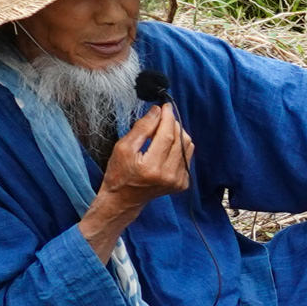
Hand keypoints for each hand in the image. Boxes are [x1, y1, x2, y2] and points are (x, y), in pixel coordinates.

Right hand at [79, 106, 193, 260]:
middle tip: (162, 116)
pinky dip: (179, 147)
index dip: (167, 117)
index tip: (165, 106)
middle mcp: (168, 176)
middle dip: (172, 123)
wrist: (124, 199)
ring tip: (163, 131)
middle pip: (180, 139)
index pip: (167, 135)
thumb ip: (141, 128)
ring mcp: (178, 181)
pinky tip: (166, 147)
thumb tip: (157, 111)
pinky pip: (187, 156)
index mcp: (151, 167)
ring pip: (187, 146)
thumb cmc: (119, 173)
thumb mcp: (123, 148)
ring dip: (177, 133)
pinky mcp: (183, 183)